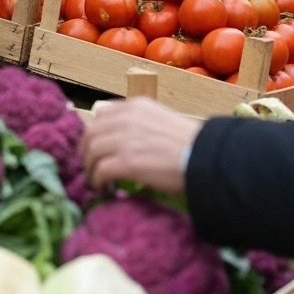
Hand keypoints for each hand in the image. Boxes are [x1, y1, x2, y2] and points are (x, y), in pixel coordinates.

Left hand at [82, 97, 202, 193]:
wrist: (206, 158)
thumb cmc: (192, 144)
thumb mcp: (162, 121)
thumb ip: (140, 124)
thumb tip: (122, 140)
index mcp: (136, 106)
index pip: (101, 115)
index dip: (94, 133)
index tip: (94, 146)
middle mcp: (128, 119)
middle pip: (92, 133)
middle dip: (86, 151)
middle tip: (90, 166)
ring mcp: (126, 140)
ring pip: (92, 152)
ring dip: (90, 168)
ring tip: (96, 180)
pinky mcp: (127, 162)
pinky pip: (100, 171)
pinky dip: (98, 181)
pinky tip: (103, 188)